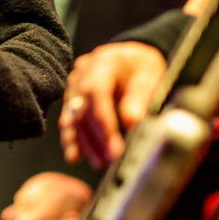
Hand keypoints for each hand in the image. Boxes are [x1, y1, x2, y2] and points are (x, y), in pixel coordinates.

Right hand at [59, 42, 165, 167]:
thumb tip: (132, 122)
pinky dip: (72, 138)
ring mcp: (74, 85)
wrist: (132, 57)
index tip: (114, 146)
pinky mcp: (72, 98)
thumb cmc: (141, 66)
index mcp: (103, 62)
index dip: (103, 121)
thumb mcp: (149, 75)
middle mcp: (83, 73)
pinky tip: (74, 155)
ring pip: (74, 117)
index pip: (96, 92)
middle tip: (109, 159)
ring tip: (99, 162)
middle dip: (95, 137)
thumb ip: (140, 96)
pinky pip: (69, 120)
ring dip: (84, 142)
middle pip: (83, 107)